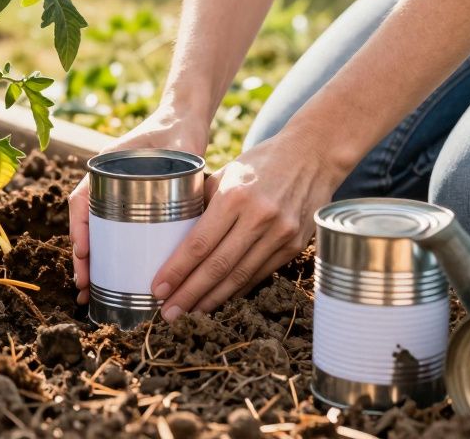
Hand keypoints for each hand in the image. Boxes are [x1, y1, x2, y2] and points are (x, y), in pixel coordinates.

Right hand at [68, 104, 208, 304]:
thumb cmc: (172, 129)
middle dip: (83, 259)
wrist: (184, 121)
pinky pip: (119, 235)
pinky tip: (118, 279)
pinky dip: (114, 256)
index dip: (80, 228)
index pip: (81, 201)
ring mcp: (119, 198)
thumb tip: (171, 198)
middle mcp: (107, 186)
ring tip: (94, 292)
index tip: (84, 254)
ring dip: (95, 264)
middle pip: (87, 226)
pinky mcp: (136, 208)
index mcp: (105, 170)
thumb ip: (168, 164)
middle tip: (84, 288)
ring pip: (101, 235)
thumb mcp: (167, 145)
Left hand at [151, 130, 339, 320]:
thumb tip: (176, 239)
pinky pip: (259, 274)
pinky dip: (236, 290)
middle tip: (167, 314)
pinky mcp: (294, 245)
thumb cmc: (261, 163)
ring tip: (188, 314)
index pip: (199, 243)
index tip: (157, 289)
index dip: (177, 270)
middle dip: (189, 294)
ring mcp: (281, 234)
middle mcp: (260, 217)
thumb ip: (204, 205)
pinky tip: (218, 299)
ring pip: (239, 277)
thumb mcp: (227, 174)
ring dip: (211, 299)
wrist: (312, 157)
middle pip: (217, 266)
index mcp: (236, 196)